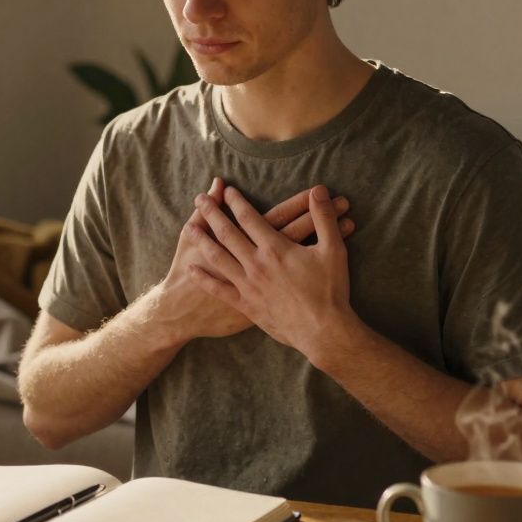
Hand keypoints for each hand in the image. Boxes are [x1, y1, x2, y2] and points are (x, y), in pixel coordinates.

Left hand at [155, 178, 354, 343]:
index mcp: (275, 248)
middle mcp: (256, 263)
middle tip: (199, 198)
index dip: (235, 201)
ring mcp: (248, 285)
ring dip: (201, 240)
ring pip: (217, 257)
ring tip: (188, 227)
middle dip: (212, 213)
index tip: (225, 190)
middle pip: (227, 232)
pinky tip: (191, 268)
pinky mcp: (245, 305)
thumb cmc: (330, 289)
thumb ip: (323, 218)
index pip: (249, 217)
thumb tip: (318, 191)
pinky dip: (203, 278)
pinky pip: (219, 289)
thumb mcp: (333, 249)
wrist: (322, 330)